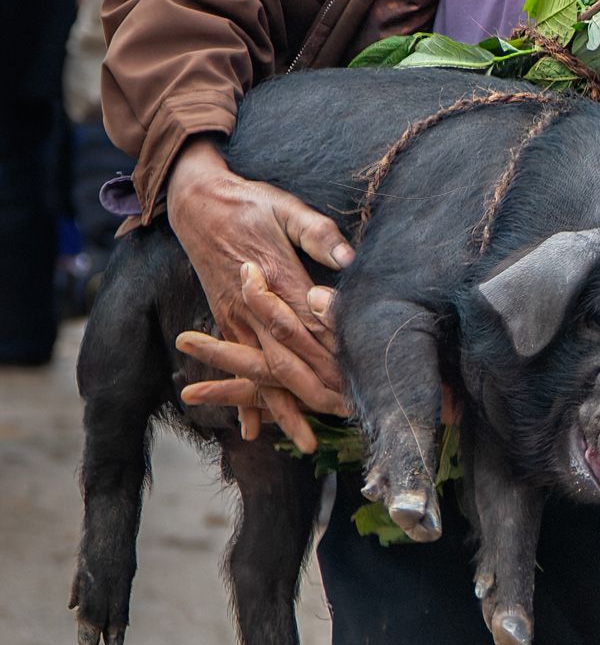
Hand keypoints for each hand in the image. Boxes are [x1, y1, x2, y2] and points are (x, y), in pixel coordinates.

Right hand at [166, 139, 353, 450]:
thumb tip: (348, 258)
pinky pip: (238, 368)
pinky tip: (252, 431)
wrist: (197, 204)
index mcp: (275, 279)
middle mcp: (253, 308)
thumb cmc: (250, 202)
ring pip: (261, 373)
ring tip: (308, 441)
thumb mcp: (286, 207)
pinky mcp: (227, 320)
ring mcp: (236, 318)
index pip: (309, 329)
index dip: (333, 358)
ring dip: (285, 408)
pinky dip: (244, 400)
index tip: (357, 384)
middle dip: (316, 394)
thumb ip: (317, 233)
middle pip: (287, 361)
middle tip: (345, 422)